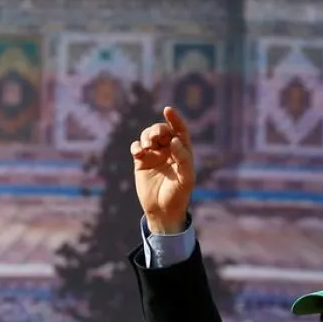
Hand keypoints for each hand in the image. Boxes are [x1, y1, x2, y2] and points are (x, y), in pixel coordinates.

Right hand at [131, 106, 193, 234]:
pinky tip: (138, 153)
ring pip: (148, 136)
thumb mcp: (186, 178)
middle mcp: (168, 150)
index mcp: (182, 151)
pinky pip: (136, 147)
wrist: (163, 211)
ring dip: (146, 137)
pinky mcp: (141, 162)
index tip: (167, 110)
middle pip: (162, 130)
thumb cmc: (179, 195)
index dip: (174, 119)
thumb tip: (174, 140)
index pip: (180, 130)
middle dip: (157, 130)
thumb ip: (183, 158)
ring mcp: (154, 155)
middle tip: (155, 138)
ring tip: (146, 147)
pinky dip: (136, 147)